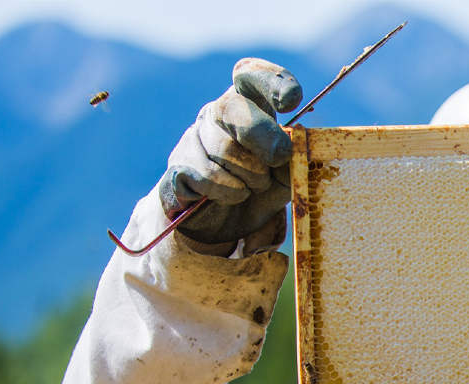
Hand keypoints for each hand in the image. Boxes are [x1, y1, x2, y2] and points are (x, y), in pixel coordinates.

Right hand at [158, 59, 302, 244]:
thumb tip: (287, 151)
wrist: (223, 221)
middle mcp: (216, 113)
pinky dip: (230, 191)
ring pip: (225, 148)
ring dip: (251, 176)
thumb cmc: (259, 189)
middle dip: (263, 136)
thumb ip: (290, 163)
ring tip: (254, 186)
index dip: (270, 81)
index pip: (251, 76)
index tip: (290, 100)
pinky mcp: (178, 165)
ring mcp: (193, 136)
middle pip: (234, 108)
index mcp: (248, 105)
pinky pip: (207, 175)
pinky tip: (235, 195)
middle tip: (277, 158)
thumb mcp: (285, 176)